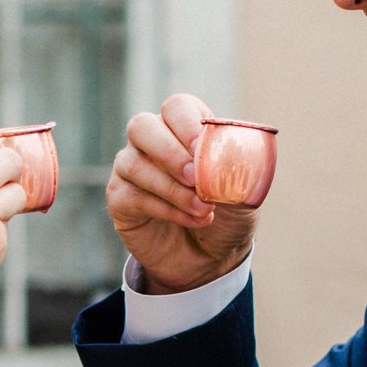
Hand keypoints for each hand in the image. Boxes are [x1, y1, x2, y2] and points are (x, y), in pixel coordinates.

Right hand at [106, 92, 258, 293]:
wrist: (212, 259)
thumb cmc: (228, 216)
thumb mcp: (245, 194)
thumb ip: (241, 171)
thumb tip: (234, 156)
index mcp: (186, 128)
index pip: (176, 107)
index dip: (186, 123)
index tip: (201, 147)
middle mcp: (153, 142)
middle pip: (142, 127)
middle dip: (169, 152)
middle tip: (195, 179)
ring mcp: (131, 169)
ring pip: (134, 164)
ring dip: (171, 188)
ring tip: (203, 209)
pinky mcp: (120, 198)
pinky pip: (132, 195)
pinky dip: (164, 209)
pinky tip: (190, 220)